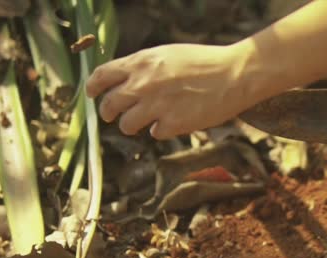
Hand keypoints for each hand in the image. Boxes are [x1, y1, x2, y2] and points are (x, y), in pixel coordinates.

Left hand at [86, 42, 256, 138]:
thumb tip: (126, 81)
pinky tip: (174, 122)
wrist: (234, 74)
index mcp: (141, 62)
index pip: (102, 76)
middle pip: (110, 105)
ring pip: (127, 125)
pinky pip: (155, 134)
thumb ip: (144, 67)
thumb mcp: (167, 55)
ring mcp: (158, 105)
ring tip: (146, 123)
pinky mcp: (174, 124)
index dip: (93, 87)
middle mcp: (144, 84)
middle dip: (109, 113)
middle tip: (113, 116)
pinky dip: (162, 130)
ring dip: (132, 126)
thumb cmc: (206, 63)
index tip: (92, 94)